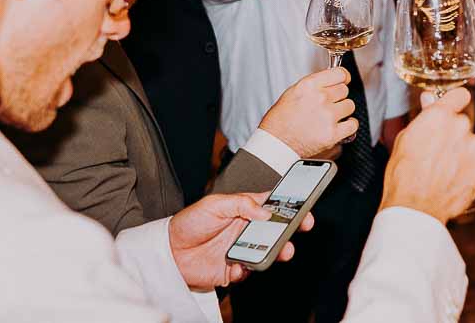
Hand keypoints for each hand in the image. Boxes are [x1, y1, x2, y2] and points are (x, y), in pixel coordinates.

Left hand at [169, 191, 314, 288]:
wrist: (169, 251)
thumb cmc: (190, 222)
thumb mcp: (214, 204)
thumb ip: (241, 204)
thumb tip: (265, 211)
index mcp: (245, 210)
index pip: (273, 205)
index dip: (290, 205)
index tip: (305, 206)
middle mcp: (247, 229)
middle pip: (276, 229)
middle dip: (291, 229)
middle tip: (300, 228)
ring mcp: (242, 249)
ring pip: (268, 251)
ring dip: (276, 251)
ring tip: (280, 250)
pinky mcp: (234, 269)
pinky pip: (248, 271)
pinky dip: (245, 269)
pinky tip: (236, 264)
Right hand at [258, 67, 357, 157]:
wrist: (277, 143)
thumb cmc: (281, 120)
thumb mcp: (293, 91)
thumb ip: (315, 84)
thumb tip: (331, 81)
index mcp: (309, 85)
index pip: (339, 73)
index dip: (343, 78)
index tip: (343, 81)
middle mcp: (320, 98)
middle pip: (344, 90)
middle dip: (338, 96)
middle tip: (328, 104)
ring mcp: (328, 116)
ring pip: (349, 106)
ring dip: (343, 111)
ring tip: (330, 116)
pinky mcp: (333, 134)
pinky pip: (352, 124)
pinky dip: (348, 126)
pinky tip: (340, 126)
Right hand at [380, 88, 474, 223]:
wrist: (415, 208)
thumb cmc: (404, 175)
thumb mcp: (405, 138)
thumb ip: (424, 116)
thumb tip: (430, 99)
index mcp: (439, 116)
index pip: (460, 96)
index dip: (456, 102)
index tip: (454, 108)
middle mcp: (460, 127)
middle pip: (463, 124)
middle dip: (454, 135)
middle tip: (439, 153)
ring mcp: (474, 147)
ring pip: (473, 143)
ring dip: (464, 153)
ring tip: (446, 170)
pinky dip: (472, 170)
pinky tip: (456, 179)